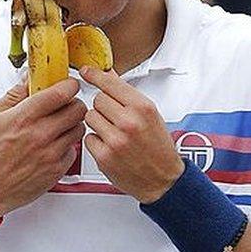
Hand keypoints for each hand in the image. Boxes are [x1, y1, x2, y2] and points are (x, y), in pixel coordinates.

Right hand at [0, 78, 86, 216]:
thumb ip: (12, 97)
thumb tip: (27, 83)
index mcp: (23, 118)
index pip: (61, 93)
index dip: (69, 85)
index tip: (68, 85)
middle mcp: (40, 135)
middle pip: (77, 109)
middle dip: (73, 103)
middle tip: (64, 105)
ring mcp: (50, 154)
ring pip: (79, 129)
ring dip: (72, 124)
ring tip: (58, 126)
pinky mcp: (55, 171)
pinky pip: (73, 151)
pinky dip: (66, 146)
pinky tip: (52, 146)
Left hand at [79, 67, 183, 203]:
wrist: (164, 180)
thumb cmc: (158, 146)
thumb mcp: (150, 114)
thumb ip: (127, 94)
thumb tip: (108, 74)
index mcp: (143, 108)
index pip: (110, 83)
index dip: (95, 75)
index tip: (86, 71)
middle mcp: (129, 122)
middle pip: (98, 99)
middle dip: (103, 106)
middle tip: (115, 118)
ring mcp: (115, 140)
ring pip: (90, 116)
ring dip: (98, 123)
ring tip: (113, 132)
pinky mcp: (104, 157)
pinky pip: (88, 138)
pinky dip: (96, 141)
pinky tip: (110, 146)